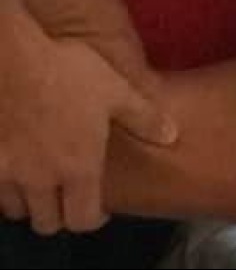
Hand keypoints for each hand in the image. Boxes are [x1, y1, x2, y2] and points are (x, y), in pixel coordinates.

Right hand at [0, 23, 176, 234]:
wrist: (15, 61)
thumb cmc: (71, 74)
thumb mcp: (117, 89)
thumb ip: (144, 117)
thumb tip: (171, 135)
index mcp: (78, 168)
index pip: (83, 221)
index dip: (94, 219)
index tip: (100, 206)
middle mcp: (43, 180)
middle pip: (48, 223)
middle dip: (61, 215)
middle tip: (70, 194)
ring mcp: (11, 173)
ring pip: (19, 210)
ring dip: (32, 203)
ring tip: (44, 182)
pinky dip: (8, 186)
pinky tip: (18, 166)